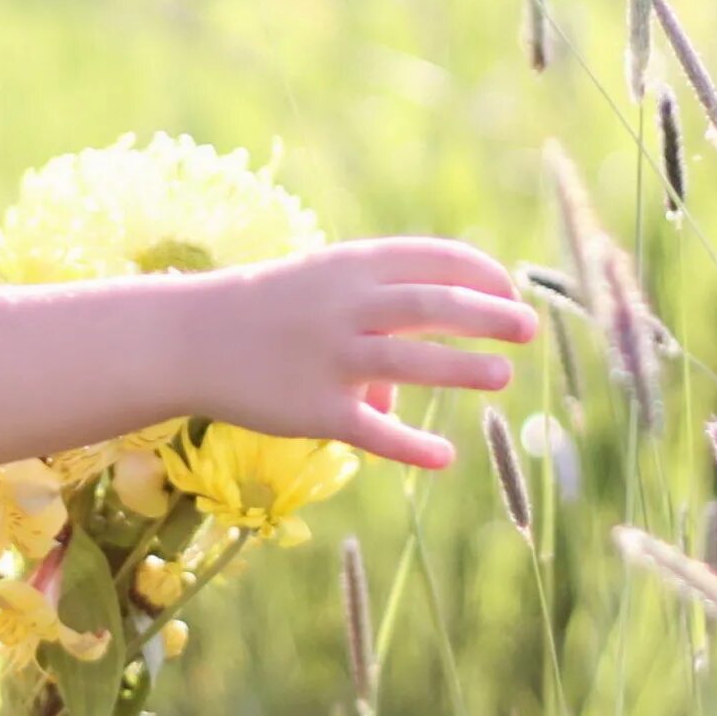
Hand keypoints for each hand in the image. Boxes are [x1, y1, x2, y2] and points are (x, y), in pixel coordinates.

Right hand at [185, 237, 536, 469]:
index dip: (481, 273)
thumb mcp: (320, 293)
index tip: (508, 289)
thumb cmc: (267, 309)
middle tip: (527, 328)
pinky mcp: (315, 409)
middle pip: (434, 306)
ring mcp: (331, 358)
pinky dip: (412, 447)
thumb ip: (373, 324)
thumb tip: (396, 407)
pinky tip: (443, 457)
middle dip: (489, 315)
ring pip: (412, 362)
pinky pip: (374, 432)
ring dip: (465, 369)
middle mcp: (346, 306)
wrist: (189, 337)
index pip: (434, 258)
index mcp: (351, 265)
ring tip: (502, 376)